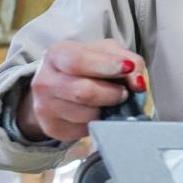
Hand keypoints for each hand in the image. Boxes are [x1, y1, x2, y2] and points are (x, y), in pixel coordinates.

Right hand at [17, 39, 146, 141]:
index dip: (106, 65)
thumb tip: (138, 84)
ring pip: (87, 115)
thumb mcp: (108, 52)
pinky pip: (85, 130)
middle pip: (83, 92)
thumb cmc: (88, 65)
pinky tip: (97, 112)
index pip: (79, 61)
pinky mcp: (52, 128)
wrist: (61, 85)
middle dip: (111, 93)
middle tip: (122, 92)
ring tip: (108, 101)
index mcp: (56, 54)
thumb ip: (128, 60)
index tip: (128, 67)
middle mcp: (44, 80)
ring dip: (106, 109)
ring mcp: (44, 107)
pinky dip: (99, 122)